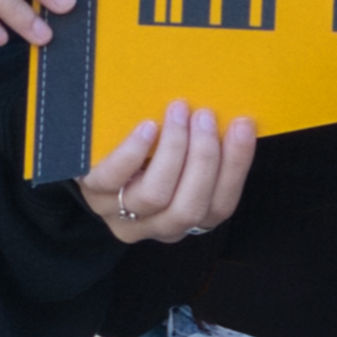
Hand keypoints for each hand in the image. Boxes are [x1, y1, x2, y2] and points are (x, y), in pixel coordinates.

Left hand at [79, 101, 254, 243]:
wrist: (96, 152)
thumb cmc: (150, 149)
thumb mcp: (183, 155)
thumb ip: (205, 147)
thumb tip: (237, 117)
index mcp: (187, 217)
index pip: (220, 206)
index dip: (235, 167)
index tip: (243, 125)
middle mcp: (156, 225)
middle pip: (188, 208)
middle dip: (204, 159)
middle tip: (206, 116)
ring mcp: (121, 214)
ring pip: (154, 195)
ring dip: (173, 150)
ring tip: (179, 111)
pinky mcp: (93, 194)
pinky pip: (114, 179)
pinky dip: (134, 153)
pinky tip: (148, 127)